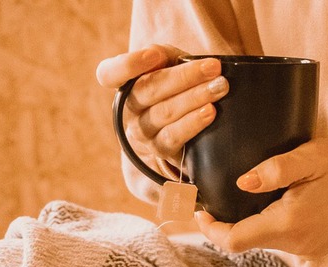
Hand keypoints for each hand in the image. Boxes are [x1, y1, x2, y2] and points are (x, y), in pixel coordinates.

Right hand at [95, 44, 228, 171]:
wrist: (179, 126)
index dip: (129, 64)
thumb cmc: (172, 86)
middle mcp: (128, 109)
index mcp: (124, 83)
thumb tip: (158, 55)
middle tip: (213, 68)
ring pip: (164, 112)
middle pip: (149, 89)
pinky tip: (210, 111)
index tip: (155, 55)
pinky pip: (173, 136)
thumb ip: (162, 54)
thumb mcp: (167, 64)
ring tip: (219, 87)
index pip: (109, 74)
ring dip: (194, 98)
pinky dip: (193, 122)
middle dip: (184, 76)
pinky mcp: (159, 150)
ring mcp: (141, 132)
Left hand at [195, 138, 327, 256]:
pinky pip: (279, 240)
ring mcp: (306, 250)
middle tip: (212, 194)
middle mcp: (295, 245)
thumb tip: (242, 181)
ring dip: (247, 221)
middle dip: (226, 222)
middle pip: (245, 241)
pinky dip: (266, 223)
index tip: (200, 208)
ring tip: (240, 193)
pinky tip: (270, 201)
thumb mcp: (312, 156)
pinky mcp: (313, 248)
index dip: (210, 228)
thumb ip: (276, 170)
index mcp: (290, 223)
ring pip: (261, 241)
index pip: (234, 240)